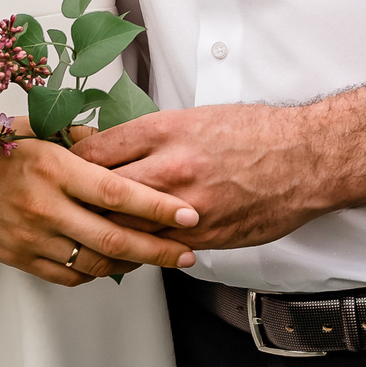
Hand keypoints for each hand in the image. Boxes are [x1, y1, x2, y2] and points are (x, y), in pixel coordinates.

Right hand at [0, 137, 199, 284]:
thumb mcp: (28, 129)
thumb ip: (73, 139)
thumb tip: (114, 142)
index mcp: (50, 166)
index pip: (117, 193)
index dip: (157, 208)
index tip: (187, 215)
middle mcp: (42, 205)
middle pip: (114, 240)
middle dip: (159, 250)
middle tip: (187, 253)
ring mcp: (29, 237)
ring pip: (94, 264)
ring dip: (130, 266)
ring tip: (153, 258)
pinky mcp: (18, 258)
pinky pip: (67, 276)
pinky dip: (94, 274)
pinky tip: (108, 265)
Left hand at [74, 103, 330, 251]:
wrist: (304, 159)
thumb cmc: (253, 134)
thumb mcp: (193, 118)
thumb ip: (150, 137)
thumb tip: (110, 148)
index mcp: (164, 131)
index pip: (96, 149)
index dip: (71, 160)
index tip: (60, 165)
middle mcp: (171, 168)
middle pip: (102, 191)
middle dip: (79, 199)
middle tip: (62, 203)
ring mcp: (187, 207)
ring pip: (126, 226)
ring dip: (104, 230)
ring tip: (85, 231)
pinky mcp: (206, 236)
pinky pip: (159, 248)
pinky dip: (139, 248)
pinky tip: (127, 248)